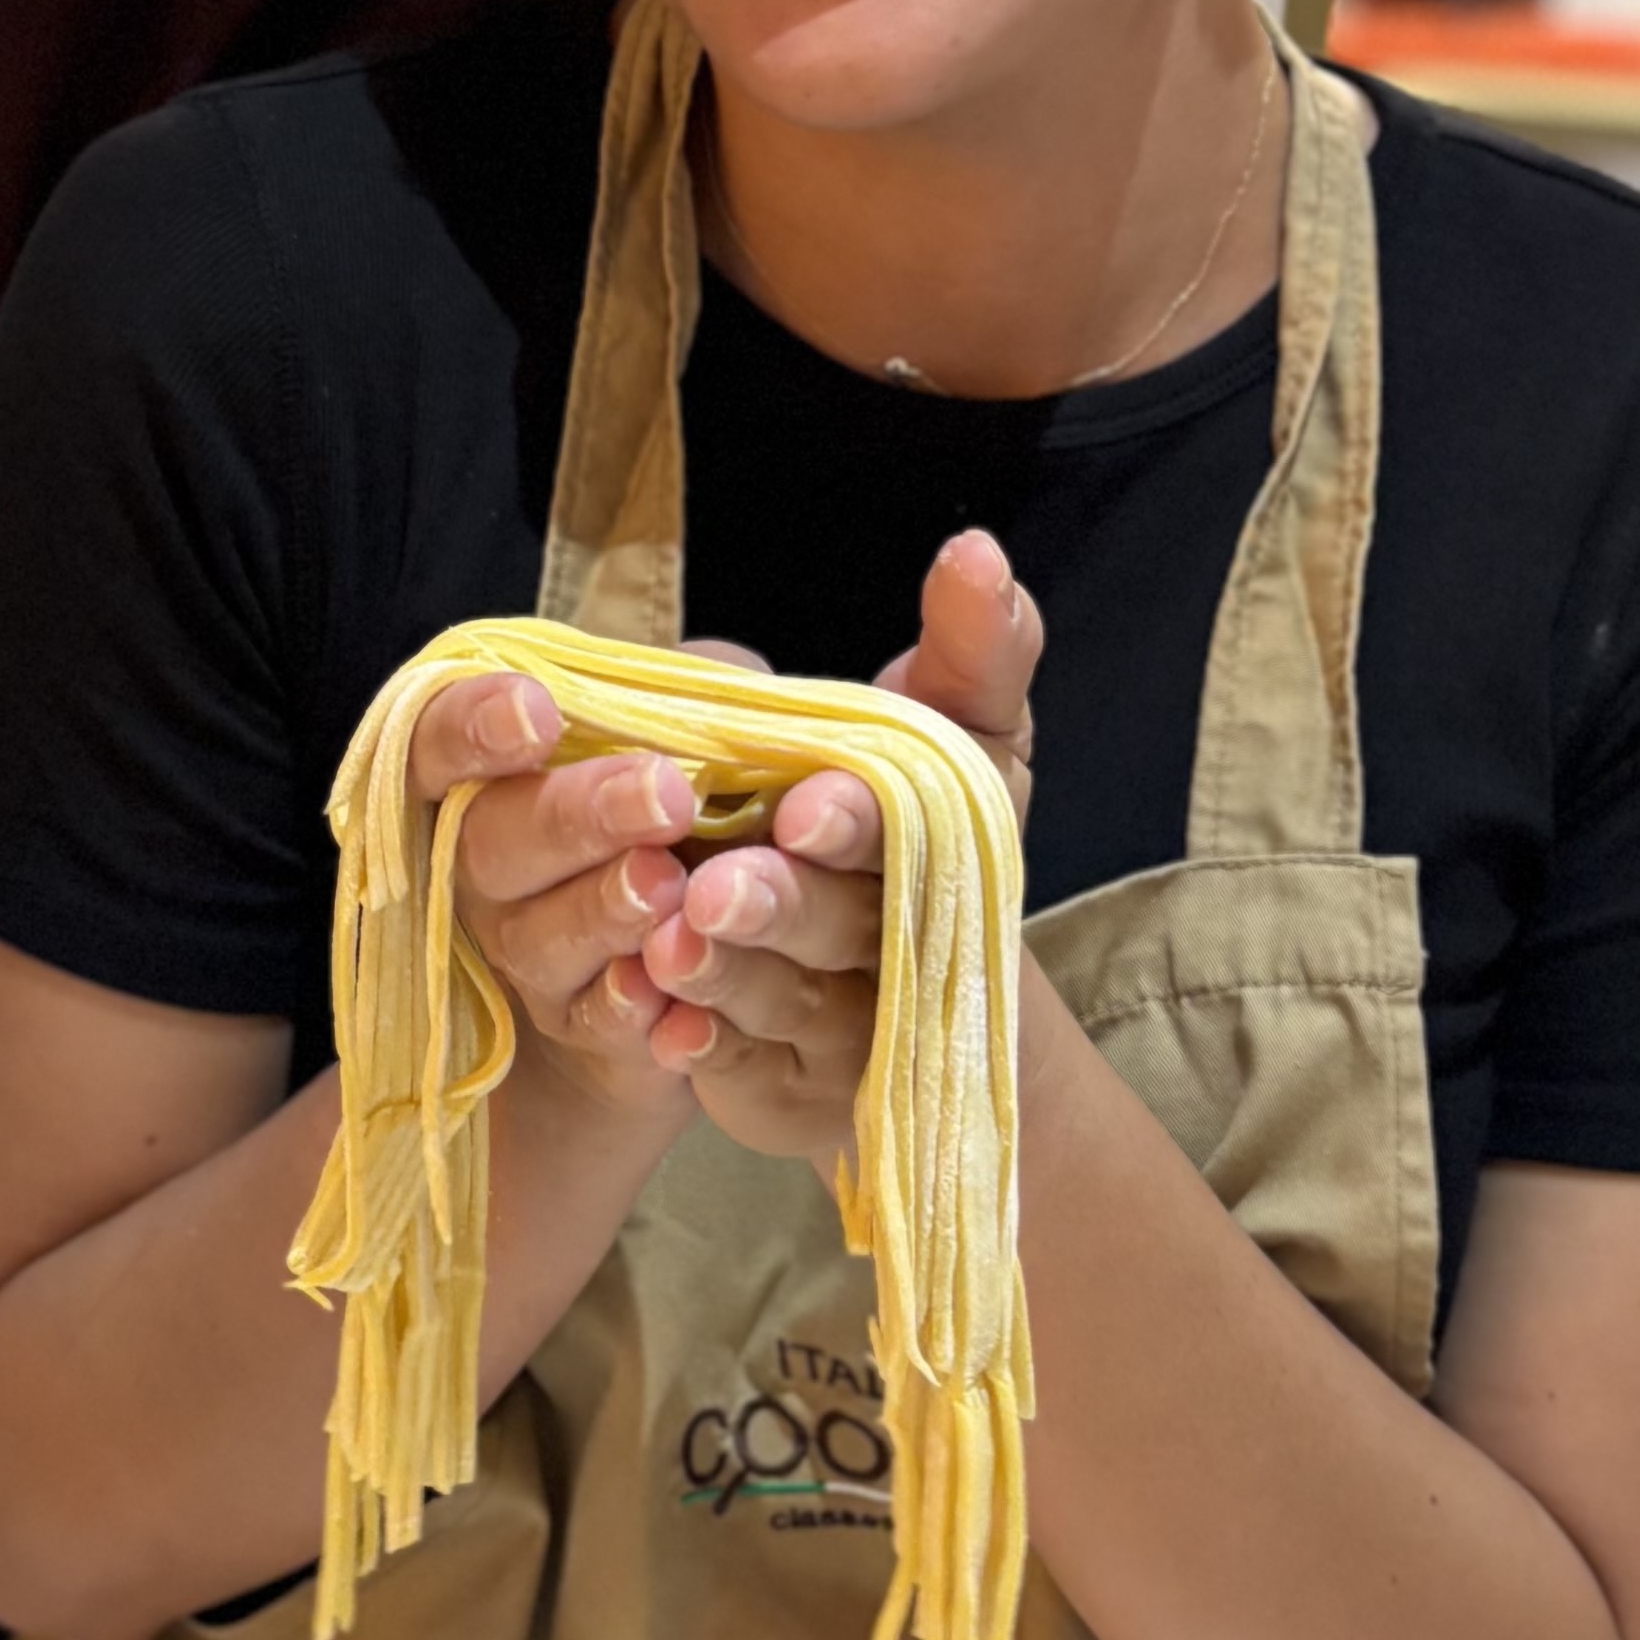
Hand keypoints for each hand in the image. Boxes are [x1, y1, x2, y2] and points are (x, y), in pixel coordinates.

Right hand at [403, 664, 711, 1142]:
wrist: (690, 943)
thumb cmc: (680, 808)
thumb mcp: (690, 731)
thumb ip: (696, 693)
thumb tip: (728, 682)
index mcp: (486, 774)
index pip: (437, 740)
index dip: (472, 726)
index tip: (535, 711)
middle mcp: (480, 868)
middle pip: (489, 841)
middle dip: (574, 816)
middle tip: (663, 796)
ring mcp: (522, 955)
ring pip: (538, 939)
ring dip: (602, 911)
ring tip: (670, 886)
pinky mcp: (579, 1028)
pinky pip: (595, 1024)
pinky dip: (634, 1009)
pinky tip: (674, 993)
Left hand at [621, 536, 1045, 1176]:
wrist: (908, 992)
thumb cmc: (907, 826)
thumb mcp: (956, 726)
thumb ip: (972, 645)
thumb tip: (979, 552)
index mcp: (947, 846)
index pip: (909, 835)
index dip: (860, 824)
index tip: (807, 804)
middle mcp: (905, 945)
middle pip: (844, 927)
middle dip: (783, 904)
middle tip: (715, 885)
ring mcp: (849, 1026)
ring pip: (785, 1001)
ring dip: (729, 972)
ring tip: (666, 943)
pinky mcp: (788, 1087)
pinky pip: (741, 1073)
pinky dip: (704, 1047)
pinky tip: (660, 1025)